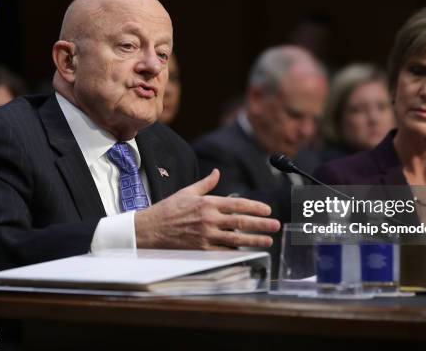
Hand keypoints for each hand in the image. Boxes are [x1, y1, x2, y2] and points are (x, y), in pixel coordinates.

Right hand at [135, 169, 279, 249]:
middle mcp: (209, 218)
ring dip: (254, 240)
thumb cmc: (168, 210)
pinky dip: (237, 251)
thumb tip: (217, 173)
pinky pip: (223, 250)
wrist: (149, 229)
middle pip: (241, 222)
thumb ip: (205, 184)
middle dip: (261, 224)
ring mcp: (206, 235)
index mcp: (207, 203)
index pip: (237, 204)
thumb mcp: (187, 192)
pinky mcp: (201, 249)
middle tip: (275, 225)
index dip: (255, 207)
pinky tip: (248, 252)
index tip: (267, 210)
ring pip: (236, 238)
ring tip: (268, 241)